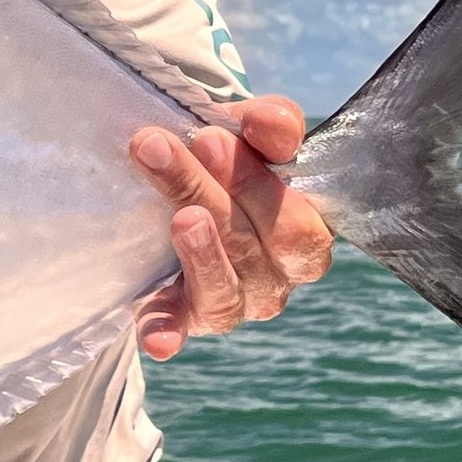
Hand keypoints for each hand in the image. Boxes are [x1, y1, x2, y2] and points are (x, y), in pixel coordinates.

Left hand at [129, 96, 333, 359]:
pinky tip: (158, 339)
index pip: (298, 226)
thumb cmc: (230, 159)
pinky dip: (166, 332)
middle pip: (253, 249)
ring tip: (181, 218)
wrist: (183, 184)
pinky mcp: (182, 315)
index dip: (257, 185)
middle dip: (211, 195)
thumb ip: (273, 123)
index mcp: (303, 238)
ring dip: (202, 254)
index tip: (210, 137)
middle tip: (168, 149)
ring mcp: (231, 302)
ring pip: (224, 293)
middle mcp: (275, 279)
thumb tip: (267, 122)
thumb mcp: (254, 133)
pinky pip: (176, 330)